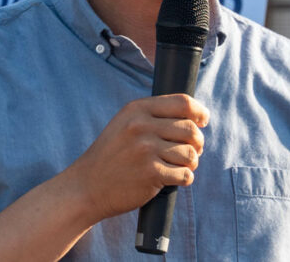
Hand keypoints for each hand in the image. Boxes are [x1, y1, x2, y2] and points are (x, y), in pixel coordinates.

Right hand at [64, 94, 209, 222]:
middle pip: (191, 129)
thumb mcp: (125, 124)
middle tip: (191, 151)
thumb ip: (154, 115)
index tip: (203, 120)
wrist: (87, 187)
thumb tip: (196, 115)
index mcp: (137, 109)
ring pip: (190, 153)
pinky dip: (184, 178)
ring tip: (179, 166)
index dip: (200, 112)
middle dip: (197, 142)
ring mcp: (146, 150)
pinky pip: (185, 174)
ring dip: (191, 162)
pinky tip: (173, 179)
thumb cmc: (112, 155)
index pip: (183, 102)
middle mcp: (141, 126)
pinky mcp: (151, 173)